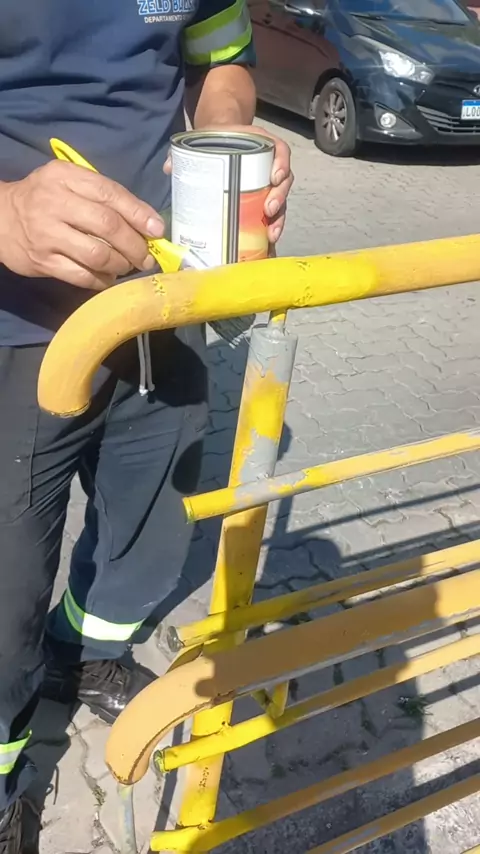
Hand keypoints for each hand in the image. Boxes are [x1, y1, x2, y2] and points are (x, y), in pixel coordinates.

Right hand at [0, 161, 164, 289]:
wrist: (0, 218)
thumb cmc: (44, 199)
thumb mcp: (68, 183)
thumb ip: (102, 195)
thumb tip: (146, 221)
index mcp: (65, 178)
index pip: (110, 193)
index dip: (138, 213)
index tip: (157, 230)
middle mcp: (55, 203)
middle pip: (107, 225)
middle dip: (134, 245)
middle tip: (145, 257)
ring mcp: (47, 234)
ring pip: (97, 254)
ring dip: (119, 264)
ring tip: (126, 266)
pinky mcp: (43, 261)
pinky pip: (81, 275)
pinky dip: (101, 280)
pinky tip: (107, 278)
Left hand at [164, 125, 292, 244]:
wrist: (218, 142)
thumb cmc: (215, 140)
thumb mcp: (202, 139)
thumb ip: (185, 151)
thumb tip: (169, 167)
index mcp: (261, 145)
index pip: (280, 151)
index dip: (281, 164)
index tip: (275, 177)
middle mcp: (270, 165)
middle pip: (283, 181)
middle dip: (279, 197)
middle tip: (268, 210)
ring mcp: (267, 184)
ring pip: (281, 201)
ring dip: (279, 218)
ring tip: (271, 234)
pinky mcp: (262, 200)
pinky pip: (273, 214)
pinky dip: (272, 227)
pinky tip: (267, 240)